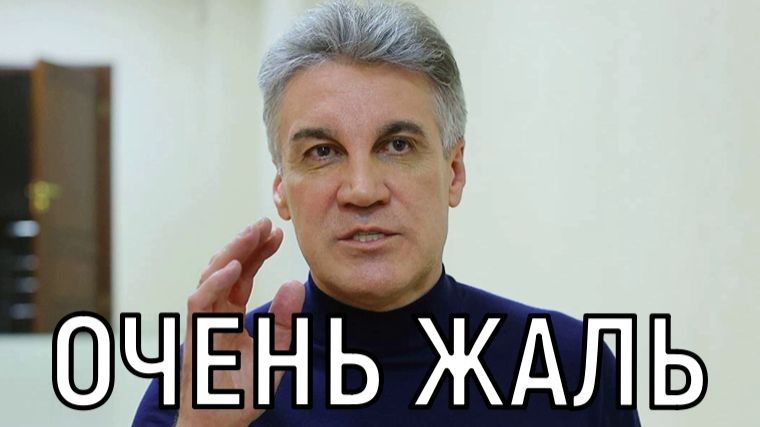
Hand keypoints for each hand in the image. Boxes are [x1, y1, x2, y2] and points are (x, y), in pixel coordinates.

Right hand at [176, 218, 304, 426]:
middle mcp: (215, 316)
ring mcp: (203, 325)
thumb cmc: (243, 394)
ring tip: (252, 234)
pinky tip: (234, 268)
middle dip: (245, 244)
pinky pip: (200, 304)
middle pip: (227, 270)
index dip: (258, 253)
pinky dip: (215, 284)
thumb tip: (295, 284)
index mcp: (230, 316)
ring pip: (210, 279)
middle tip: (265, 223)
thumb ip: (286, 322)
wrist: (220, 426)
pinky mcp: (195, 338)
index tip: (276, 233)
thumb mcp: (278, 355)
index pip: (243, 276)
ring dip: (231, 254)